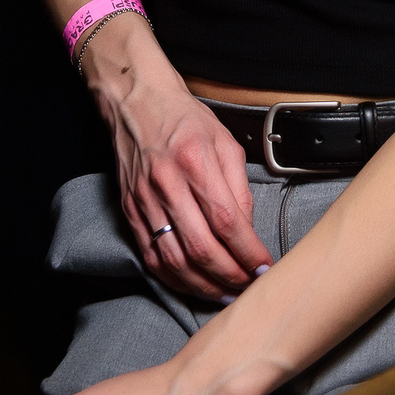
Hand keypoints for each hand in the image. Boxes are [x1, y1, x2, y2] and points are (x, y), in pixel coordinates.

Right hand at [82, 22, 272, 297]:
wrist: (136, 101)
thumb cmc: (183, 117)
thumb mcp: (224, 140)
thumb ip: (238, 185)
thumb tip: (247, 229)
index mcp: (195, 161)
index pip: (226, 220)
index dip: (247, 251)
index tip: (264, 266)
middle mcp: (167, 183)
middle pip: (201, 247)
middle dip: (230, 275)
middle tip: (249, 286)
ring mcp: (144, 200)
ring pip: (174, 260)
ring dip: (203, 285)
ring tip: (225, 293)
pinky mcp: (129, 211)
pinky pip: (150, 256)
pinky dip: (173, 279)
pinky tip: (192, 284)